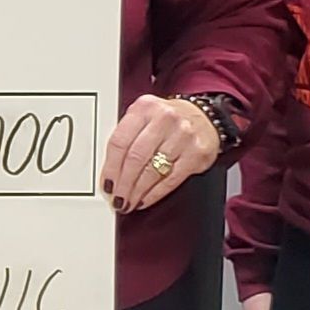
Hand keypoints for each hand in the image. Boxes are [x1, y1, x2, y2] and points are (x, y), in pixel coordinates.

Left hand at [101, 94, 219, 213]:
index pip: (120, 141)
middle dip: (123, 183)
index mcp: (145, 108)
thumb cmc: (166, 121)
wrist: (203, 116)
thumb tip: (109, 171)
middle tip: (116, 198)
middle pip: (136, 158)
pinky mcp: (197, 153)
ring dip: (137, 192)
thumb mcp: (143, 117)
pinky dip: (155, 193)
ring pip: (153, 171)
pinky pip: (171, 179)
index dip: (110, 167)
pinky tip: (145, 199)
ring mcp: (183, 135)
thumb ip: (126, 137)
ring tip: (128, 202)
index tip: (106, 184)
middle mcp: (165, 119)